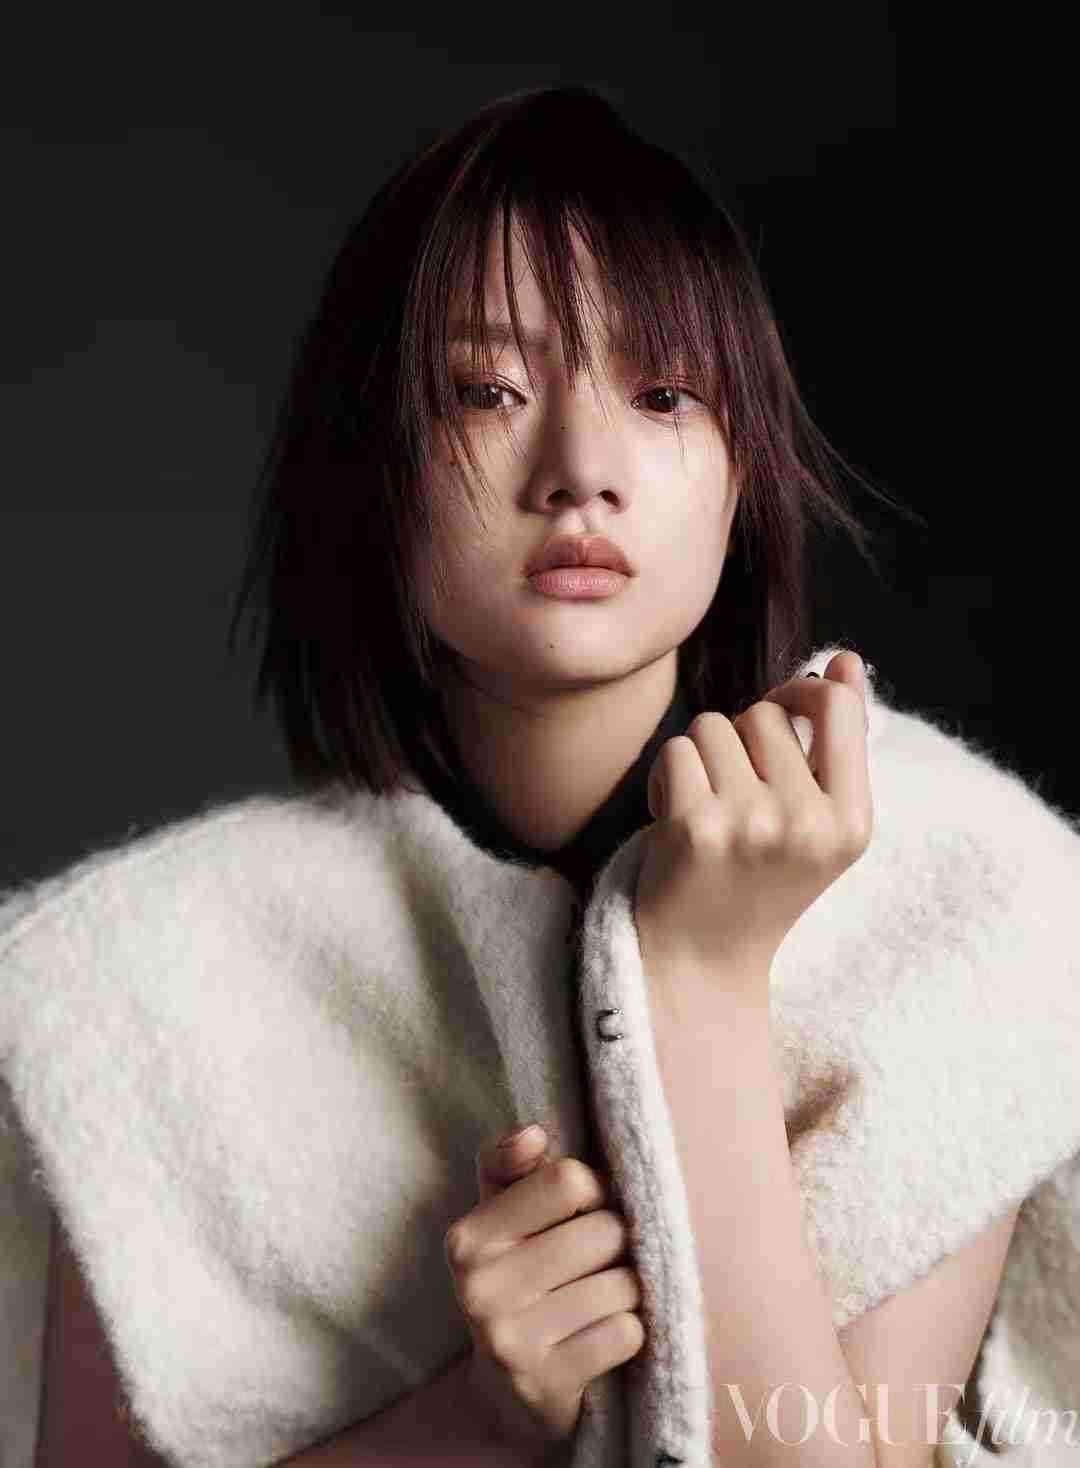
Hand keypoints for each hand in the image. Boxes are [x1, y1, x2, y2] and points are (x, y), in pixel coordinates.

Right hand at [444, 1124, 644, 1457]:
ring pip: (622, 1284)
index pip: (569, 1179)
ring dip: (627, 1290)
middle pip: (605, 1231)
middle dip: (618, 1243)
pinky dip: (628, 1332)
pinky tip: (601, 1337)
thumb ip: (510, 1165)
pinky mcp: (547, 1387)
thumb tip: (532, 1133)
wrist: (503, 1396)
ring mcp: (511, 1342)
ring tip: (602, 1298)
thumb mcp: (501, 1219)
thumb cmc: (516, 1281)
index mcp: (468, 1239)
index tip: (587, 1211)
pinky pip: (626, 1333)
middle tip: (600, 1261)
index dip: (595, 1191)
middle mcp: (480, 1289)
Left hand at [633, 650, 872, 994]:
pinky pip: (677, 750)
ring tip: (707, 810)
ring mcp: (752, 824)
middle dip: (743, 740)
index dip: (805, 689)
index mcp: (853, 822)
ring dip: (702, 757)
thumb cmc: (757, 879)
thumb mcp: (816, 821)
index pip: (839, 707)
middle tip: (735, 797)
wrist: (699, 960)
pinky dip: (667, 778)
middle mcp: (808, 823)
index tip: (788, 703)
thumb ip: (836, 742)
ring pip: (716, 725)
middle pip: (765, 713)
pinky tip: (674, 821)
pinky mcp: (696, 827)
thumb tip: (846, 660)